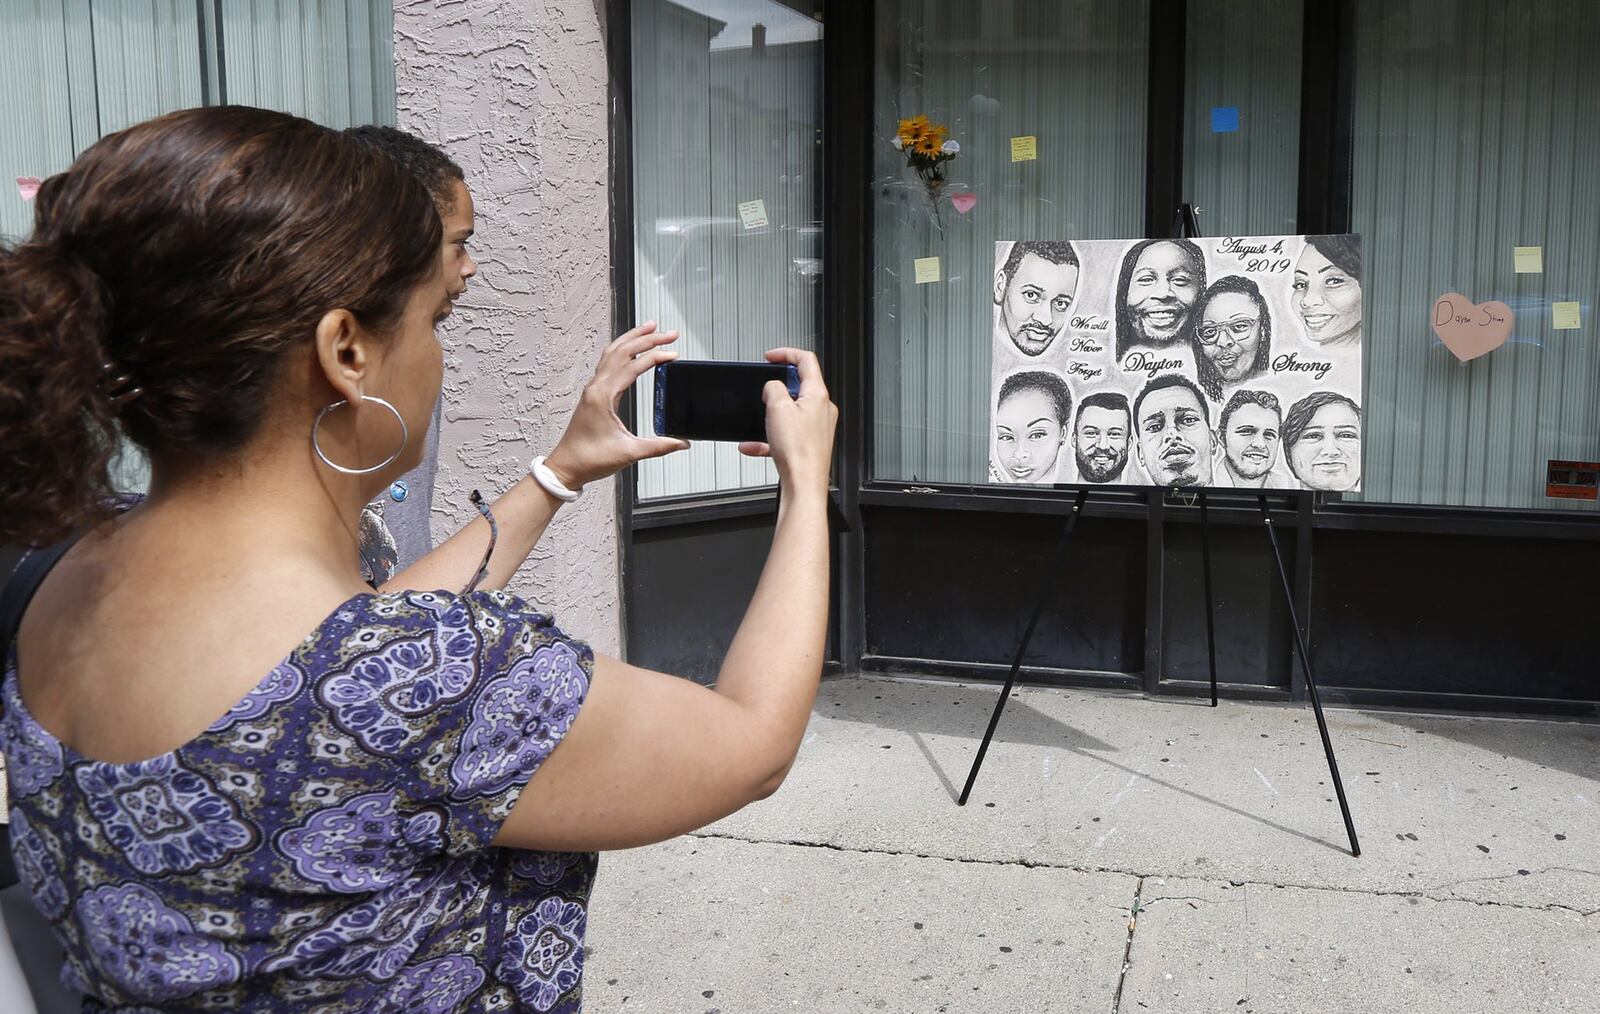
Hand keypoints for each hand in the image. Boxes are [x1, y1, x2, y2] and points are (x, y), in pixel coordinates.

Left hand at [544, 322, 688, 487]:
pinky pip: (608, 363)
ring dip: (633, 338)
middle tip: (670, 333)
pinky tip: (632, 350)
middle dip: (647, 338)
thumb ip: (658, 447)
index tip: (673, 353)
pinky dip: (623, 350)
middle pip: (623, 351)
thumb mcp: (629, 453)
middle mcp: (596, 387)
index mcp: (602, 396)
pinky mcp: (594, 394)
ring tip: (651, 328)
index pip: (633, 366)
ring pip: (613, 352)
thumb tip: (681, 442)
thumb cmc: (589, 459)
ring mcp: (594, 389)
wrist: (566, 466)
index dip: (655, 357)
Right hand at [738, 348, 836, 492]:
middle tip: (764, 393)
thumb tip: (772, 387)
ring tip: (761, 421)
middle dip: (777, 389)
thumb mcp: (778, 407)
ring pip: (789, 413)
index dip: (786, 354)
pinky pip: (785, 435)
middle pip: (799, 387)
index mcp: (818, 395)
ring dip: (771, 415)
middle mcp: (821, 410)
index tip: (771, 356)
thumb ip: (773, 388)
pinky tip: (753, 445)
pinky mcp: (807, 445)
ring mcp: (815, 428)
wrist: (803, 485)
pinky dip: (768, 438)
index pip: (806, 361)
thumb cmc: (799, 452)